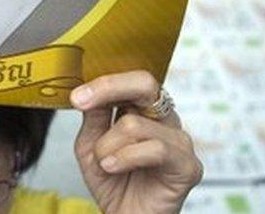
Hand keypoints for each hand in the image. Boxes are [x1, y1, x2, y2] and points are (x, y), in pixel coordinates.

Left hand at [71, 71, 202, 213]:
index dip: (103, 82)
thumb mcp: (92, 146)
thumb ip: (94, 118)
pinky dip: (125, 158)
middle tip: (81, 102)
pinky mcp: (188, 166)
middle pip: (145, 84)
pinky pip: (155, 149)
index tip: (76, 96)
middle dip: (108, 88)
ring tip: (104, 163)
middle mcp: (165, 120)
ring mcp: (179, 141)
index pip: (131, 80)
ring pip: (136, 124)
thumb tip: (87, 92)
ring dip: (107, 146)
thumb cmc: (113, 184)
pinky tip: (112, 167)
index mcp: (145, 110)